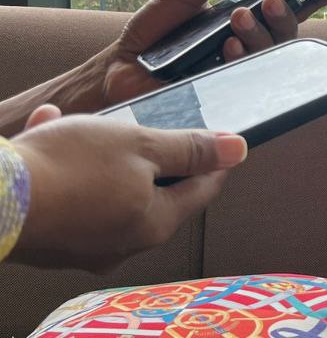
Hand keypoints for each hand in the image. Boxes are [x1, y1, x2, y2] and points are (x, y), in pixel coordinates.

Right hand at [9, 105, 247, 271]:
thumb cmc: (69, 168)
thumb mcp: (140, 145)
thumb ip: (190, 148)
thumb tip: (238, 150)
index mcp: (154, 225)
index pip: (200, 192)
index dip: (213, 163)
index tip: (222, 145)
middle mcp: (121, 245)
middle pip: (152, 193)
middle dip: (151, 155)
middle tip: (154, 128)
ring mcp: (81, 246)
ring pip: (104, 189)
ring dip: (99, 152)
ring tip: (85, 121)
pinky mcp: (47, 238)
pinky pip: (66, 195)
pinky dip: (63, 163)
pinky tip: (48, 127)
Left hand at [98, 0, 326, 108]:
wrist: (119, 70)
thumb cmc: (153, 34)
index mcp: (244, 23)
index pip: (289, 11)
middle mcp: (248, 48)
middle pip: (287, 35)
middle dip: (284, 17)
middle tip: (268, 1)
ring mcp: (239, 73)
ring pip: (273, 56)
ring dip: (261, 35)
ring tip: (236, 23)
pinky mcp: (227, 94)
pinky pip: (251, 79)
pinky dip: (242, 58)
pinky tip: (228, 48)